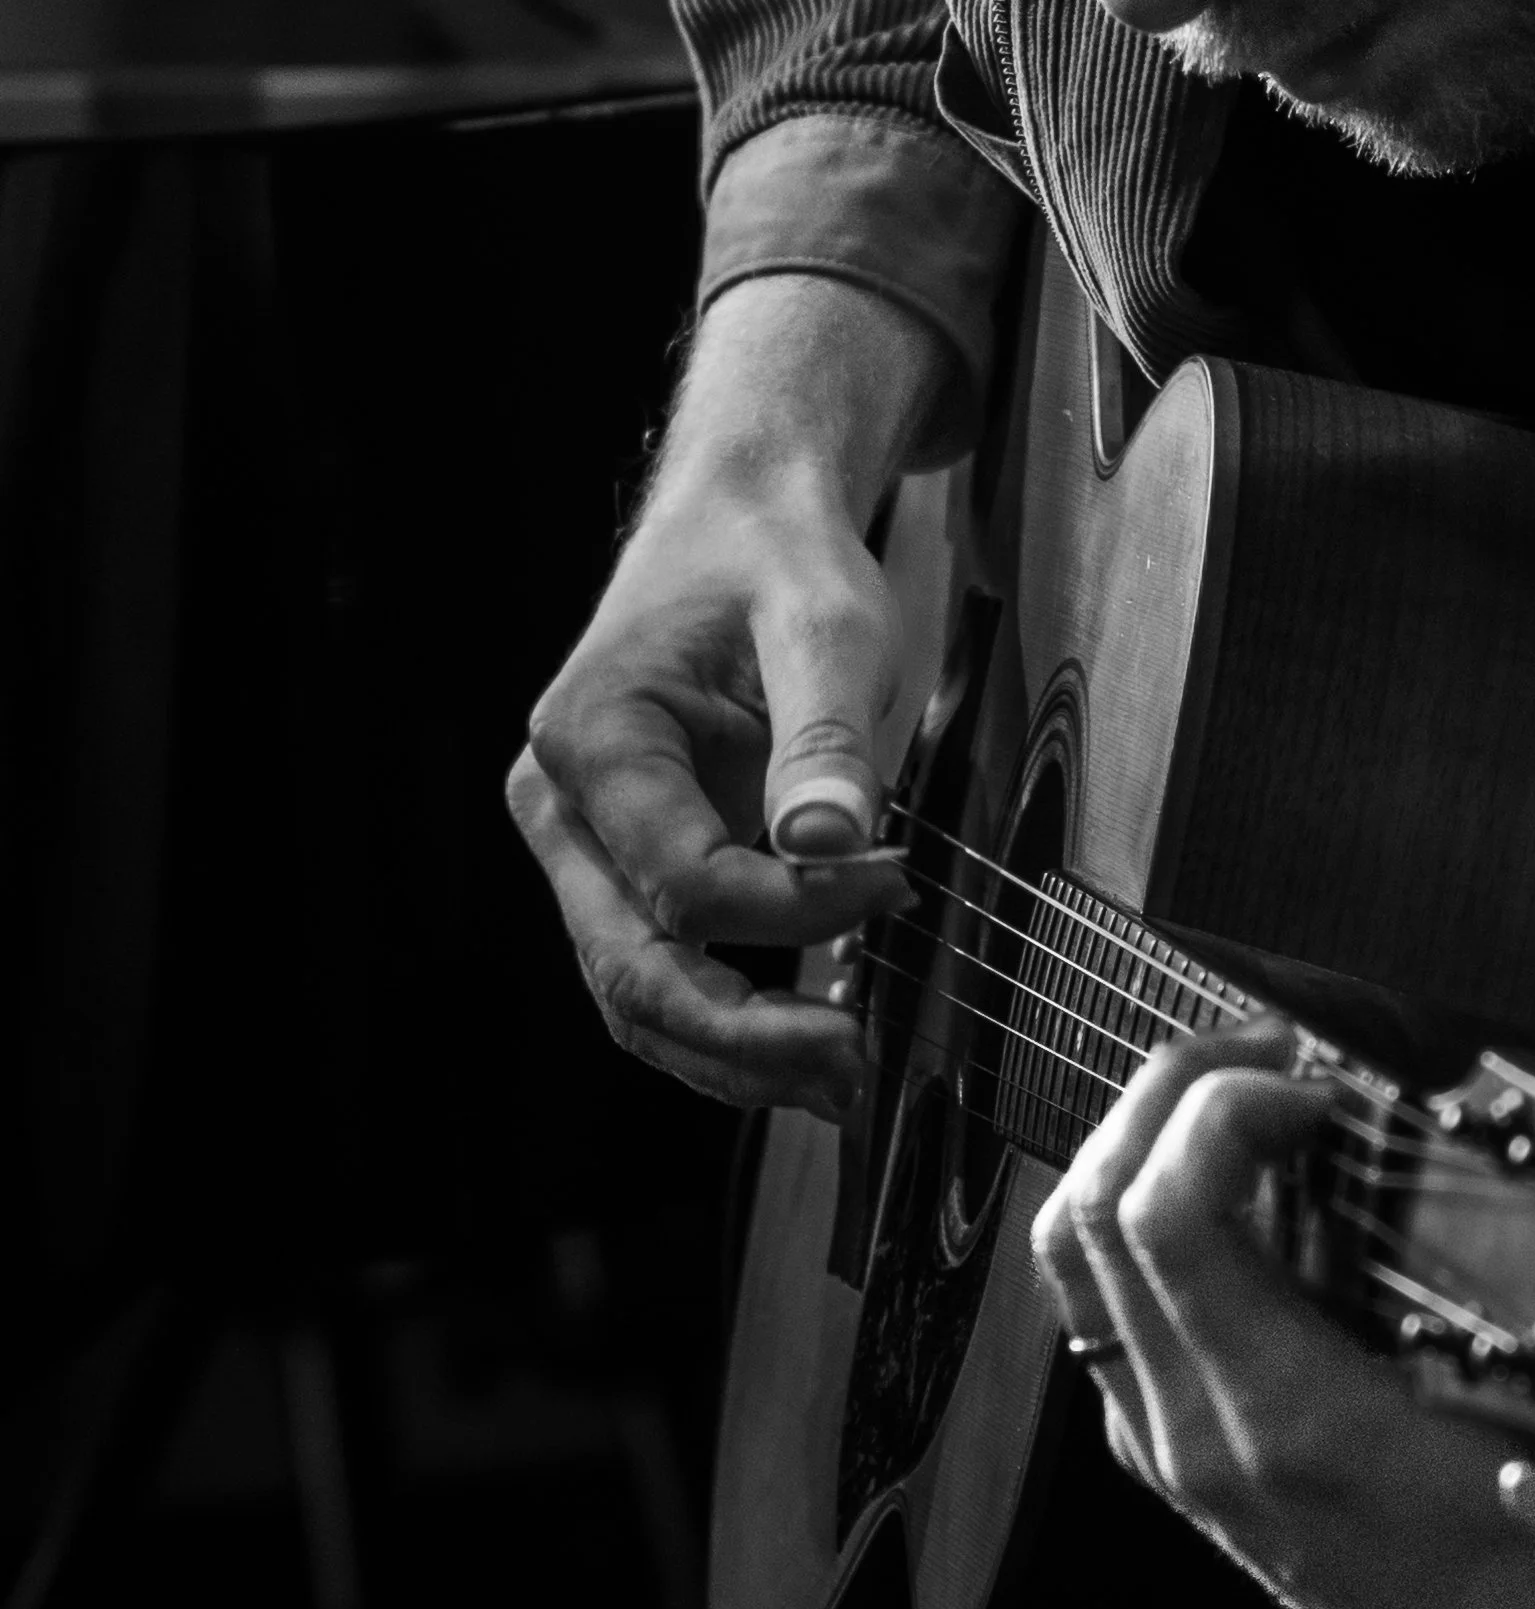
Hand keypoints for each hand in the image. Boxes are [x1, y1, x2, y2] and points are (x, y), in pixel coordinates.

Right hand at [509, 275, 946, 1111]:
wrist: (743, 526)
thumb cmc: (778, 564)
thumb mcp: (827, 623)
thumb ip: (823, 733)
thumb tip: (829, 845)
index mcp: (591, 738)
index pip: (683, 879)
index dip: (795, 908)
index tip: (898, 880)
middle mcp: (562, 808)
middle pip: (631, 967)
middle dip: (743, 1037)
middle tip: (853, 1062)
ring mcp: (587, 850)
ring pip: (635, 993)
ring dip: (734, 1057)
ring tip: (844, 1081)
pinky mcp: (629, 875)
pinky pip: (662, 973)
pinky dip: (731, 1026)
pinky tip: (811, 1049)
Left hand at [1031, 1024, 1534, 1608]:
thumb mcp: (1532, 1392)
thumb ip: (1463, 1259)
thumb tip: (1415, 1104)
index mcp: (1285, 1420)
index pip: (1166, 1216)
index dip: (1221, 1105)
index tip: (1307, 1080)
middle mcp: (1195, 1435)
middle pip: (1093, 1209)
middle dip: (1166, 1089)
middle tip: (1264, 1049)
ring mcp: (1165, 1444)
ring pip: (1071, 1252)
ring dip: (1133, 1139)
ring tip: (1231, 1091)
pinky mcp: (1163, 1446)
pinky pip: (1099, 1301)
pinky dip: (1134, 1207)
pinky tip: (1225, 1180)